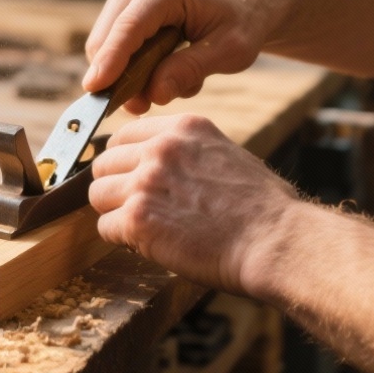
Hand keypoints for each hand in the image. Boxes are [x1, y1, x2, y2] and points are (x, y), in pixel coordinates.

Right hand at [83, 0, 268, 111]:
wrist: (246, 4)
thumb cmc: (242, 23)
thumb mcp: (230, 51)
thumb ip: (190, 70)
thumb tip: (153, 94)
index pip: (128, 29)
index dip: (110, 60)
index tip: (94, 89)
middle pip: (105, 40)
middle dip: (117, 79)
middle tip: (145, 107)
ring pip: (104, 48)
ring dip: (128, 76)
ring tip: (173, 81)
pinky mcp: (123, 11)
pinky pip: (111, 49)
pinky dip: (131, 69)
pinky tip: (165, 69)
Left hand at [87, 113, 298, 293]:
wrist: (276, 242)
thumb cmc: (263, 209)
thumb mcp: (226, 154)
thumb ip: (187, 152)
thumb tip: (161, 164)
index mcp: (183, 128)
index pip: (124, 135)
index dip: (126, 161)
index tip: (133, 178)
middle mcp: (160, 148)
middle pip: (104, 163)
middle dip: (116, 187)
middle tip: (137, 208)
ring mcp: (145, 182)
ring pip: (97, 195)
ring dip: (115, 213)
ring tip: (143, 228)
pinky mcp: (137, 218)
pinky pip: (105, 227)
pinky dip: (120, 239)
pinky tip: (146, 244)